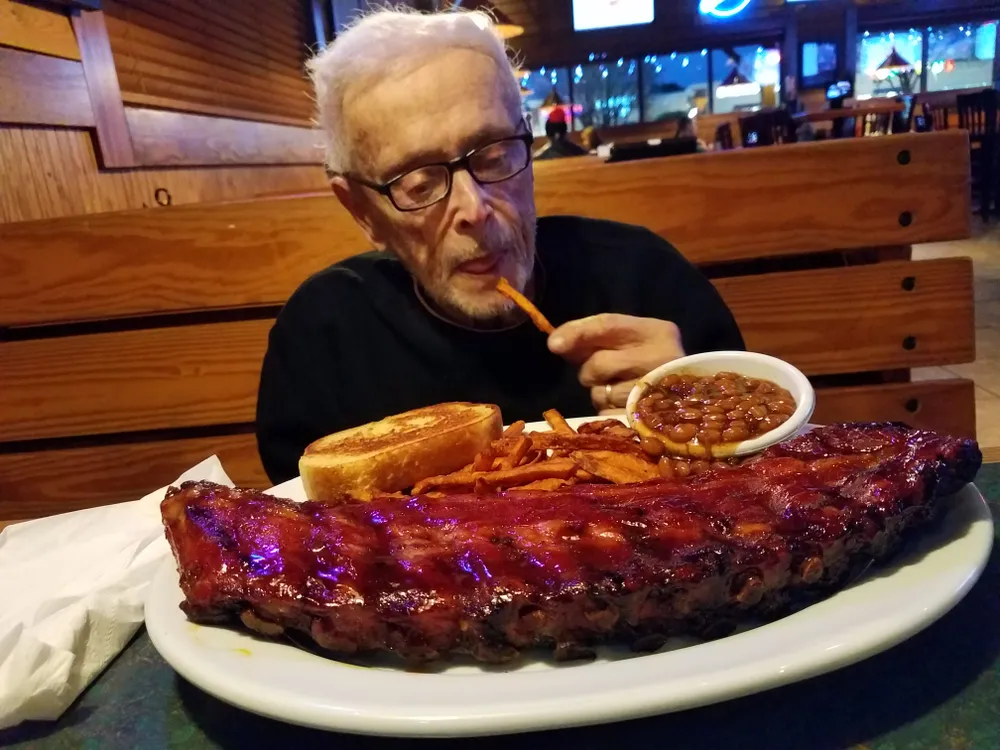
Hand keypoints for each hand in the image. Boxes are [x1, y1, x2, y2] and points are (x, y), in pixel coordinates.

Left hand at [547, 314, 684, 410]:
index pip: (608, 325)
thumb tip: (555, 344)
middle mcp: (662, 358)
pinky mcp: (649, 420)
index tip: (554, 345)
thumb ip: (590, 337)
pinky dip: (607, 412)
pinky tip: (621, 407)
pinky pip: (608, 415)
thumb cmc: (645, 363)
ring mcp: (658, 392)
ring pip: (602, 392)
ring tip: (618, 391)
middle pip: (600, 362)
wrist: (687, 401)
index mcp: (656, 331)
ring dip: (600, 394)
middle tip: (605, 374)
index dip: (578, 333)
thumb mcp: (624, 341)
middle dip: (591, 371)